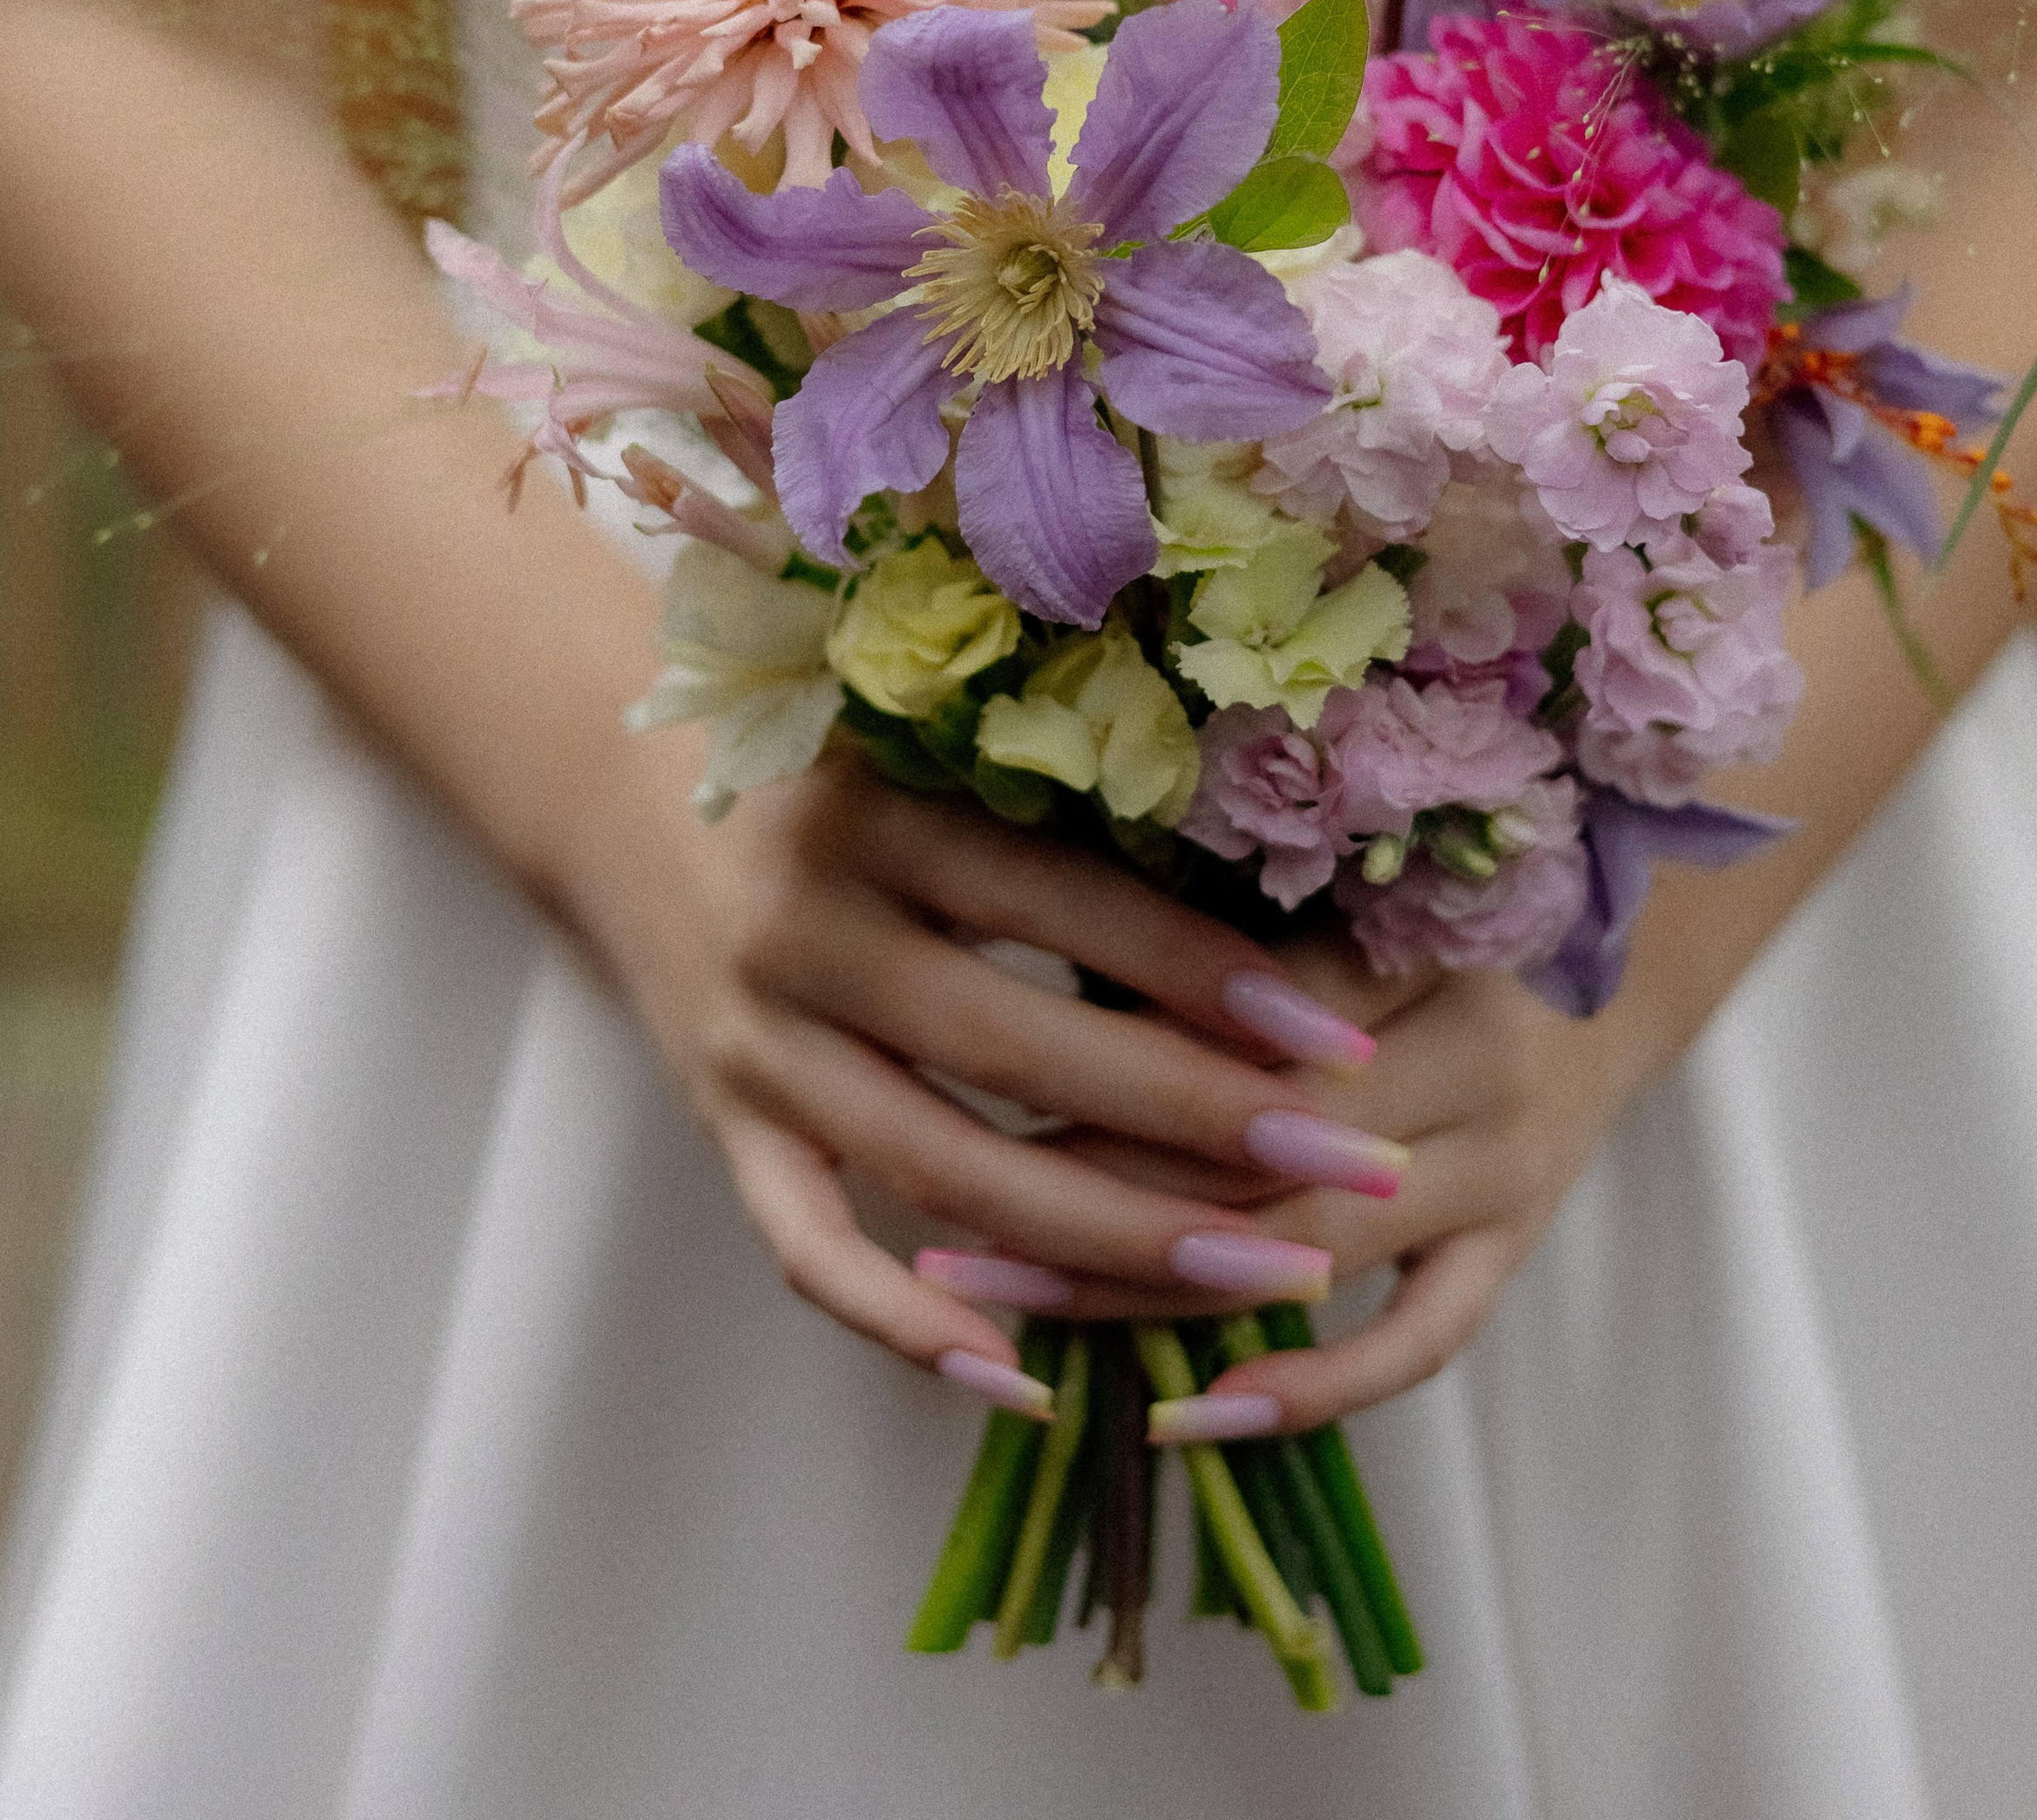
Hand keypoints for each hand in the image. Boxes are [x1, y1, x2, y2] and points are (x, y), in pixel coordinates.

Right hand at [567, 742, 1407, 1405]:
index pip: (1063, 904)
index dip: (1204, 976)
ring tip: (1263, 1273)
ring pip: (944, 1168)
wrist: (609, 783)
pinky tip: (1028, 1380)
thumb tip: (1269, 866)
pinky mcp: (725, 1126)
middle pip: (1018, 1050)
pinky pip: (814, 1251)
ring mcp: (758, 1041)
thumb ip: (1053, 789)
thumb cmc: (824, 748)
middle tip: (1349, 1164)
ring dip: (1111, 1239)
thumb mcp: (922, 735)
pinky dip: (910, 1327)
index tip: (1339, 1038)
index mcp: (875, 809)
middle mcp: (806, 929)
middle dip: (1199, 1120)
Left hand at [980, 927, 1662, 1431]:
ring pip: (1309, 1247)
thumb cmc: (1421, 896)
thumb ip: (1211, 916)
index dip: (1110, 1062)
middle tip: (955, 1225)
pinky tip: (1190, 1414)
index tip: (974, 1085)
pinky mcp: (1511, 1250)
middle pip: (1266, 1145)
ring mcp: (1502, 1171)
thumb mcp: (1331, 875)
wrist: (1615, 954)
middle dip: (1098, 1187)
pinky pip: (1416, 1343)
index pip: (1247, 1024)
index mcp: (1423, 942)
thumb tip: (1022, 938)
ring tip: (1009, 1310)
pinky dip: (1309, 1390)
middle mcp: (1477, 1062)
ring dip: (1150, 1287)